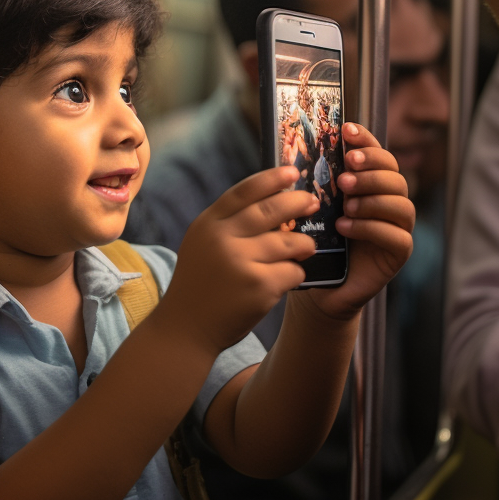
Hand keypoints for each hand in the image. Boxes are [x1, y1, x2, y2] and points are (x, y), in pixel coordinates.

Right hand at [164, 167, 318, 353]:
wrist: (186, 327)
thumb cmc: (200, 284)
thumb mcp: (202, 244)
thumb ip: (229, 224)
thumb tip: (273, 201)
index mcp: (208, 224)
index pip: (244, 192)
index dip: (270, 179)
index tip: (291, 172)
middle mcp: (223, 239)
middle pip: (271, 210)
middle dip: (297, 203)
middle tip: (312, 203)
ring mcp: (241, 262)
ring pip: (289, 242)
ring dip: (303, 244)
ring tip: (306, 247)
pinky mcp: (259, 287)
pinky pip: (293, 271)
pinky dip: (296, 273)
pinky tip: (289, 277)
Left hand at [300, 123, 412, 321]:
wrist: (317, 286)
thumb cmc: (314, 242)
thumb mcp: (312, 207)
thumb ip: (315, 182)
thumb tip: (298, 150)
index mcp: (370, 186)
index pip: (378, 156)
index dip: (366, 140)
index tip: (346, 130)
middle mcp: (388, 203)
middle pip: (395, 176)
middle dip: (371, 170)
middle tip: (346, 173)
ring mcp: (397, 228)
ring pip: (401, 204)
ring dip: (372, 199)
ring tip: (345, 203)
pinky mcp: (398, 254)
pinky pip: (397, 236)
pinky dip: (371, 228)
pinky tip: (345, 227)